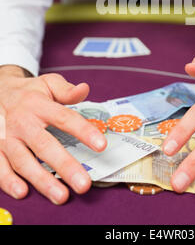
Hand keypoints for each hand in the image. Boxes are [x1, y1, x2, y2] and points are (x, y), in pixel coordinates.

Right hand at [0, 71, 106, 204]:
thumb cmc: (29, 92)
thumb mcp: (48, 83)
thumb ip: (66, 90)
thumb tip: (85, 89)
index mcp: (39, 105)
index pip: (64, 118)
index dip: (83, 131)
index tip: (101, 145)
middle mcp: (23, 123)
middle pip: (45, 145)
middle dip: (65, 166)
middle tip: (83, 184)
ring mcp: (7, 138)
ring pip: (24, 161)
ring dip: (42, 180)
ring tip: (61, 195)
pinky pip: (1, 167)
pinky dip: (9, 181)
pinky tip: (23, 192)